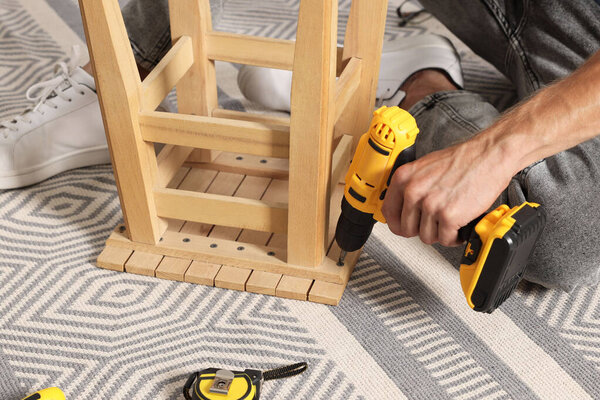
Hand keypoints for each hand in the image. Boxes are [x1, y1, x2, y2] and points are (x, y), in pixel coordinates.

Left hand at [381, 136, 513, 246]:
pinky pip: (445, 239)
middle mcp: (413, 191)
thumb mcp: (425, 167)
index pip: (388, 212)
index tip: (405, 227)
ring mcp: (430, 204)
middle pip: (407, 229)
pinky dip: (455, 237)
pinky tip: (460, 226)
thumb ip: (411, 186)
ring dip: (440, 233)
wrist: (489, 155)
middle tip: (435, 222)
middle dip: (423, 229)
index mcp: (404, 178)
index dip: (398, 223)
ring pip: (426, 237)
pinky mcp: (448, 216)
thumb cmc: (463, 160)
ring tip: (450, 221)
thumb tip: (404, 206)